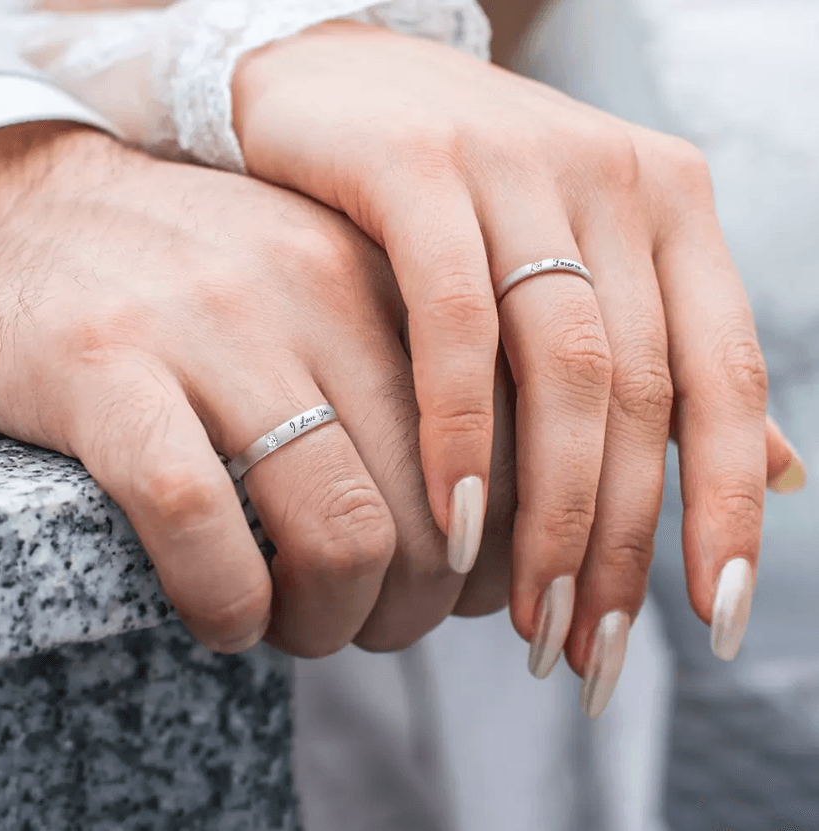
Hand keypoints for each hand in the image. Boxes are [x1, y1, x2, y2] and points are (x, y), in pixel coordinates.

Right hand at [0, 121, 521, 656]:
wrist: (35, 206)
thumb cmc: (200, 284)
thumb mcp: (325, 300)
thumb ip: (407, 382)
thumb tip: (480, 525)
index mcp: (389, 274)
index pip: (510, 439)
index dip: (505, 549)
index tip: (471, 590)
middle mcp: (318, 288)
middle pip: (436, 508)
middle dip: (419, 607)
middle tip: (378, 623)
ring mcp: (213, 325)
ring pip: (341, 530)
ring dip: (334, 621)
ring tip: (300, 626)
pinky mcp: (107, 367)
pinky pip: (199, 520)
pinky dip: (227, 602)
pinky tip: (226, 616)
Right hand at [233, 24, 805, 709]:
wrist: (343, 84)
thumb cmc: (459, 196)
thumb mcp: (576, 264)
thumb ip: (671, 358)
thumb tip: (790, 468)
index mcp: (669, 211)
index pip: (727, 380)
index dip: (729, 509)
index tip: (715, 619)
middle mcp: (614, 184)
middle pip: (644, 394)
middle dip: (624, 543)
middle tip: (592, 652)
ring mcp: (523, 170)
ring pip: (566, 369)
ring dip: (553, 510)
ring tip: (530, 615)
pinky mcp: (423, 170)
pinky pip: (459, 322)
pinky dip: (463, 428)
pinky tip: (457, 518)